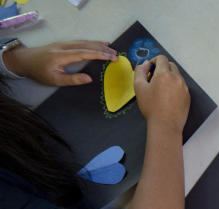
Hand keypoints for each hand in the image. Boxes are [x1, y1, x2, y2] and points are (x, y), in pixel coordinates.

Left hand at [2, 40, 116, 85]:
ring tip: (110, 47)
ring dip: (98, 45)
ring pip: (83, 42)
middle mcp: (64, 47)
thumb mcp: (55, 80)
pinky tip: (96, 45)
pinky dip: (90, 43)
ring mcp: (63, 44)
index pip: (85, 53)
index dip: (100, 55)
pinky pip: (79, 42)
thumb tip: (89, 78)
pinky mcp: (62, 44)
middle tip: (116, 54)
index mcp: (62, 56)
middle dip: (102, 49)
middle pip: (86, 45)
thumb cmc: (39, 72)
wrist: (24, 60)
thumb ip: (72, 79)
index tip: (112, 58)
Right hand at [135, 55, 189, 131]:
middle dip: (162, 68)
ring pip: (176, 76)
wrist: (165, 125)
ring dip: (168, 78)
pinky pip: (181, 86)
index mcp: (165, 74)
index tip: (150, 69)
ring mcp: (184, 88)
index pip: (162, 58)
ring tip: (160, 89)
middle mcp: (177, 79)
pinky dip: (174, 86)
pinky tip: (167, 97)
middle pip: (171, 65)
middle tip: (153, 79)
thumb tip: (145, 64)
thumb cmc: (151, 107)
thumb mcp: (139, 86)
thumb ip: (140, 71)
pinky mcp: (188, 96)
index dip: (154, 61)